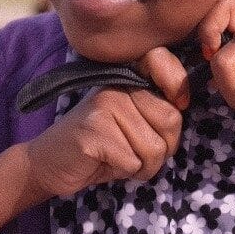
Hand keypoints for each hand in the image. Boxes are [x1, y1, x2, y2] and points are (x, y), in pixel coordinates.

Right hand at [0, 47, 188, 233]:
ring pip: (155, 147)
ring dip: (143, 165)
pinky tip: (105, 163)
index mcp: (128, 77)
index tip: (177, 105)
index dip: (178, 87)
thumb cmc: (100, 146)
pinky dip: (126, 172)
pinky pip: (134, 161)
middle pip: (171, 120)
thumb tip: (185, 103)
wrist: (49, 163)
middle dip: (162, 148)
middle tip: (137, 151)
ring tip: (119, 158)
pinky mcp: (95, 131)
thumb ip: (158, 109)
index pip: (164, 61)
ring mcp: (105, 106)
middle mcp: (117, 86)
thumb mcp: (134, 121)